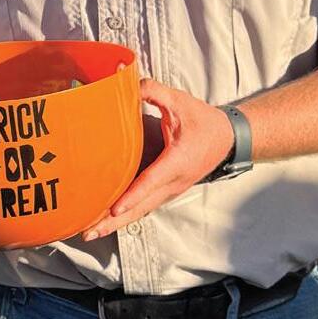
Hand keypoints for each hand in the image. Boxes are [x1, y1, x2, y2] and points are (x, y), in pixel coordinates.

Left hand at [87, 81, 233, 234]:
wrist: (228, 138)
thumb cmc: (203, 121)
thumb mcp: (180, 102)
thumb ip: (155, 92)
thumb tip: (130, 84)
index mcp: (177, 161)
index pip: (151, 180)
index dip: (132, 195)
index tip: (114, 208)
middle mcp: (173, 182)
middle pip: (141, 206)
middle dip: (114, 220)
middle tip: (89, 232)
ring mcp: (171, 190)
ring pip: (141, 211)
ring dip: (116, 224)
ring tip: (91, 233)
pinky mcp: (167, 191)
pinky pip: (144, 207)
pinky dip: (126, 216)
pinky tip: (107, 222)